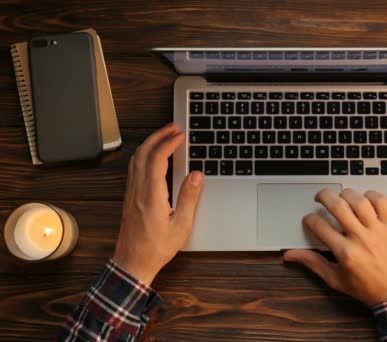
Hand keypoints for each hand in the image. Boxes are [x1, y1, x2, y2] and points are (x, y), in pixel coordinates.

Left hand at [113, 123, 203, 284]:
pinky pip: (134, 169)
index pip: (157, 159)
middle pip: (143, 153)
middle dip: (158, 136)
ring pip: (136, 159)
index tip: (180, 135)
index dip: (169, 143)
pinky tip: (154, 157)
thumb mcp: (181, 226)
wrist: (132, 264)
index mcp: (151, 196)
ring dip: (149, 144)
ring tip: (164, 137)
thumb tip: (197, 175)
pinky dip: (144, 155)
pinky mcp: (129, 197)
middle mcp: (138, 190)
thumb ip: (189, 198)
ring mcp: (131, 193)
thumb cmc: (157, 249)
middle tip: (173, 128)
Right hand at [283, 188, 386, 306]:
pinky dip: (372, 196)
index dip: (310, 219)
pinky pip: (382, 202)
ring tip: (341, 197)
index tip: (309, 219)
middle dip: (324, 196)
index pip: (320, 226)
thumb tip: (290, 255)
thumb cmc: (366, 288)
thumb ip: (313, 263)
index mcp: (345, 253)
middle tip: (320, 197)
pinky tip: (364, 200)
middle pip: (338, 206)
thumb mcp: (335, 279)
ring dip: (346, 194)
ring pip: (359, 201)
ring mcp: (378, 230)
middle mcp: (361, 238)